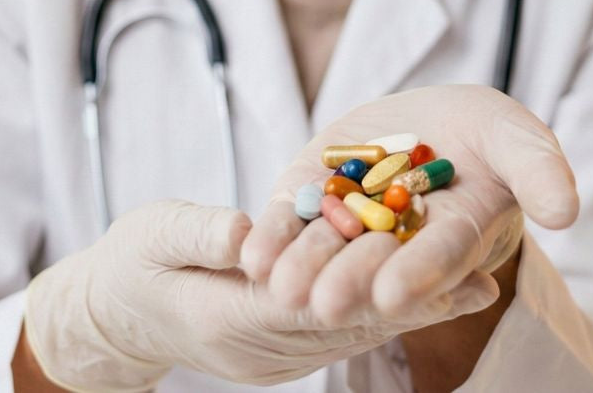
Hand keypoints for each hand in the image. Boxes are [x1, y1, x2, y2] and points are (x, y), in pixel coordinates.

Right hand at [22, 199, 499, 390]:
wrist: (113, 317)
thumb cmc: (133, 263)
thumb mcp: (154, 234)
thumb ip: (200, 233)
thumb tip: (246, 231)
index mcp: (227, 316)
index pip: (312, 303)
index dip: (371, 284)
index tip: (423, 267)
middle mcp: (260, 350)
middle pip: (349, 325)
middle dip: (414, 303)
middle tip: (479, 280)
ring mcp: (275, 361)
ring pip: (355, 334)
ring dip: (413, 311)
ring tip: (475, 282)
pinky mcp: (285, 356)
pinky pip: (344, 336)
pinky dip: (388, 315)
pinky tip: (431, 292)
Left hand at [239, 84, 578, 322]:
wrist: (428, 119)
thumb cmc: (484, 134)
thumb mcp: (515, 136)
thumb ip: (539, 169)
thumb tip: (566, 213)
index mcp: (457, 234)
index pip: (441, 256)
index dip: (421, 274)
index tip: (397, 293)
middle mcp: (401, 242)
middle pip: (377, 263)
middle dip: (351, 282)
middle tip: (327, 304)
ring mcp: (352, 225)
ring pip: (326, 253)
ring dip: (303, 272)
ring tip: (280, 289)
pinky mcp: (311, 201)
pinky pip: (289, 225)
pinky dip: (270, 241)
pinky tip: (250, 259)